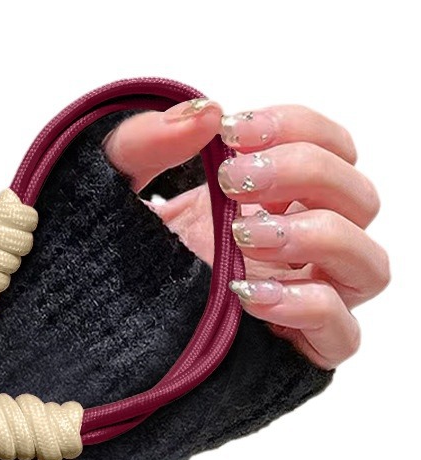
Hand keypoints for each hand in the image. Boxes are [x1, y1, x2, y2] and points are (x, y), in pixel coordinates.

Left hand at [102, 98, 388, 369]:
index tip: (234, 130)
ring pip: (369, 263)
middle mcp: (296, 239)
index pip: (329, 146)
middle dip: (304, 171)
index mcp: (268, 193)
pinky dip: (306, 306)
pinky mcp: (293, 348)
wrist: (91, 311)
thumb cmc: (113, 240)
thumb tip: (204, 112)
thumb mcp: (114, 179)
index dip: (296, 128)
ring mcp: (301, 293)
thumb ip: (146, 140)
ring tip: (241, 232)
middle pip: (358, 196)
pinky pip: (342, 333)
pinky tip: (246, 291)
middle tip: (232, 177)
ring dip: (317, 235)